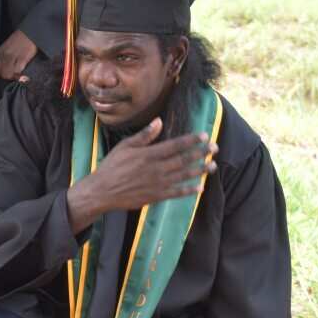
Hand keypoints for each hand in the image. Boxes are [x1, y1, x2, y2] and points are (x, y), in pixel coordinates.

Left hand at [0, 30, 37, 81]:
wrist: (29, 33)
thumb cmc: (19, 40)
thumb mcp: (7, 47)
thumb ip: (5, 57)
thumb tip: (6, 69)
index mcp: (0, 52)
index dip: (2, 74)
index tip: (8, 74)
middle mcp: (5, 55)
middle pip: (2, 73)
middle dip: (8, 77)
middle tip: (14, 77)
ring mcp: (13, 57)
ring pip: (9, 74)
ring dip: (14, 77)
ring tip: (19, 76)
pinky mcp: (22, 58)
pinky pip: (18, 71)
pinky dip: (20, 75)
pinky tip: (23, 74)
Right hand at [66, 118, 216, 233]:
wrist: (103, 191)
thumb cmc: (112, 166)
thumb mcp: (124, 146)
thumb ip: (143, 136)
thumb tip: (158, 121)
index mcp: (148, 155)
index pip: (175, 146)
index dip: (191, 141)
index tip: (204, 136)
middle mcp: (157, 169)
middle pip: (183, 160)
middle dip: (201, 153)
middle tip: (215, 148)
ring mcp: (158, 184)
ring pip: (184, 176)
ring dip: (200, 170)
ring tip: (213, 166)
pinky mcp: (157, 196)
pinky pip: (177, 193)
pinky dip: (189, 190)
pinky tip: (200, 187)